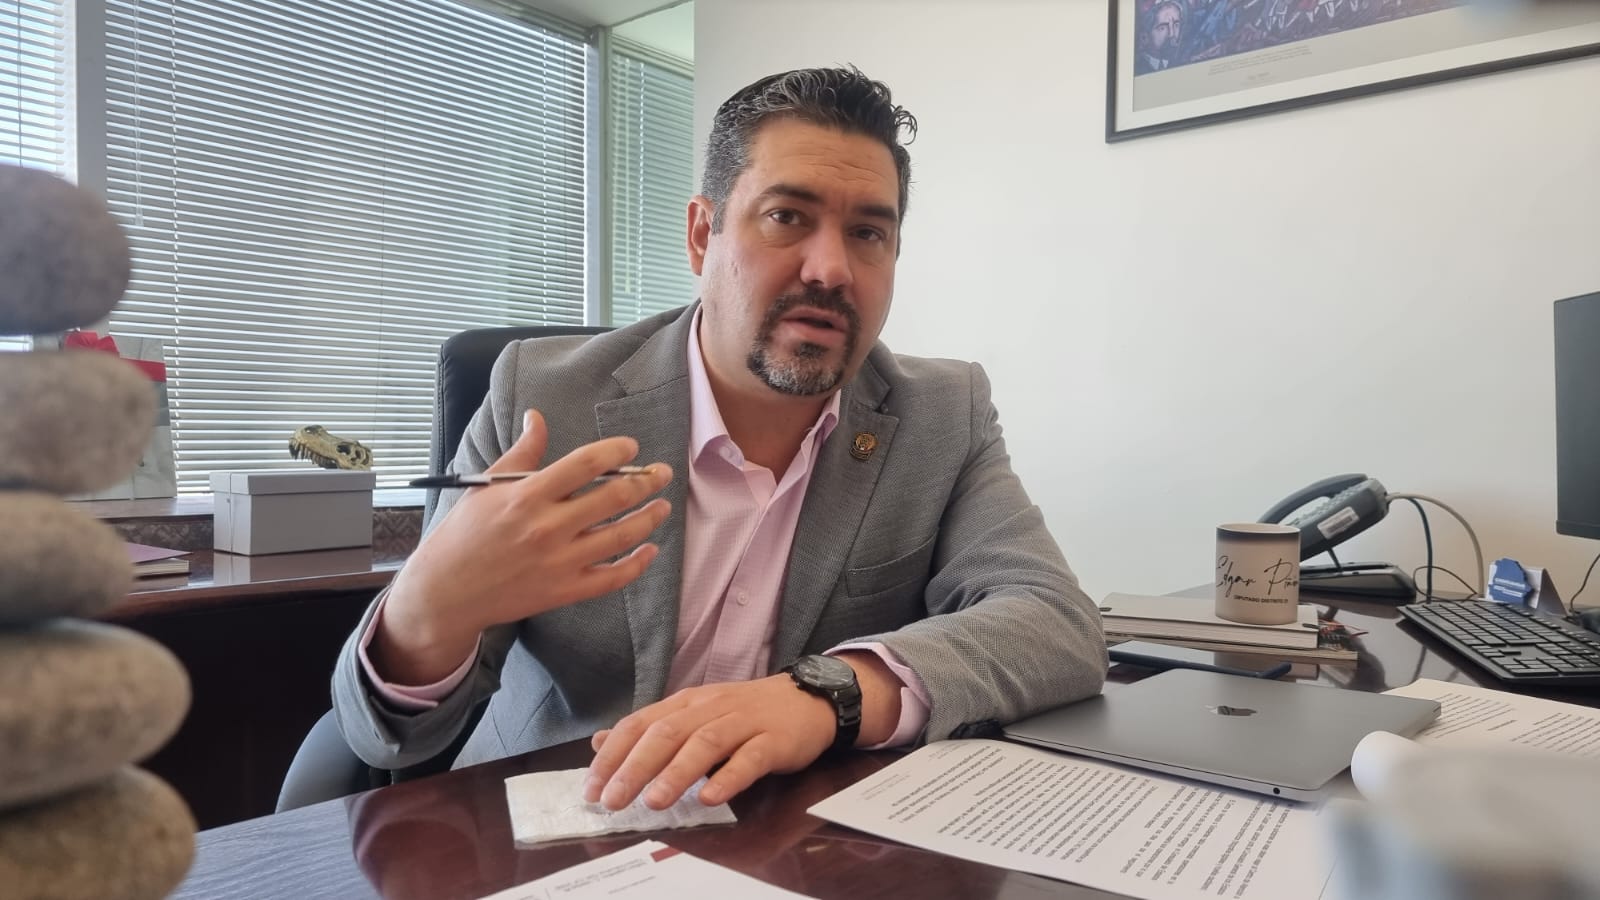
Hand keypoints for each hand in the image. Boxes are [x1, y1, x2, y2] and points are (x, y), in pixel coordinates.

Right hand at [372, 409, 672, 683]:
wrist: (447, 591)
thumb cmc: (465, 533)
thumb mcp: (487, 486)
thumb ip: (521, 453)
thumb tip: (537, 417)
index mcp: (528, 495)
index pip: (585, 464)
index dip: (616, 452)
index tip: (631, 448)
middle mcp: (547, 527)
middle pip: (612, 498)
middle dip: (646, 482)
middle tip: (662, 473)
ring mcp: (559, 562)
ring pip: (621, 536)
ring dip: (649, 518)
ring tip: (663, 506)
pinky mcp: (564, 591)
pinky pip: (613, 578)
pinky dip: (637, 564)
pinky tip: (650, 550)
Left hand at [582, 675, 836, 810]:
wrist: (807, 699)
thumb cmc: (745, 713)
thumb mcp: (693, 715)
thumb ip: (649, 730)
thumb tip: (600, 742)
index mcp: (687, 703)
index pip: (641, 723)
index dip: (614, 755)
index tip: (593, 788)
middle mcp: (710, 707)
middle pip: (668, 733)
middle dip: (636, 767)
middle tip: (614, 800)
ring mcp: (744, 722)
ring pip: (705, 743)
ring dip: (677, 773)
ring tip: (655, 801)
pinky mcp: (774, 740)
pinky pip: (750, 758)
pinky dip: (729, 777)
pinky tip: (711, 797)